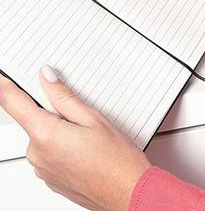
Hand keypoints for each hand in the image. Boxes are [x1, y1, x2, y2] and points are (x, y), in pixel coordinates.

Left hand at [0, 67, 149, 210]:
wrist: (126, 192)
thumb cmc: (115, 159)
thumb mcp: (93, 118)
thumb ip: (64, 97)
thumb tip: (47, 78)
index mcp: (45, 135)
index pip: (15, 105)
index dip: (5, 87)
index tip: (2, 79)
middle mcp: (37, 154)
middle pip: (35, 120)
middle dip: (54, 112)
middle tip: (83, 115)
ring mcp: (42, 169)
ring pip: (44, 137)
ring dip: (61, 130)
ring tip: (90, 137)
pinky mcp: (49, 179)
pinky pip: (49, 153)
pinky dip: (63, 146)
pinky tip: (86, 149)